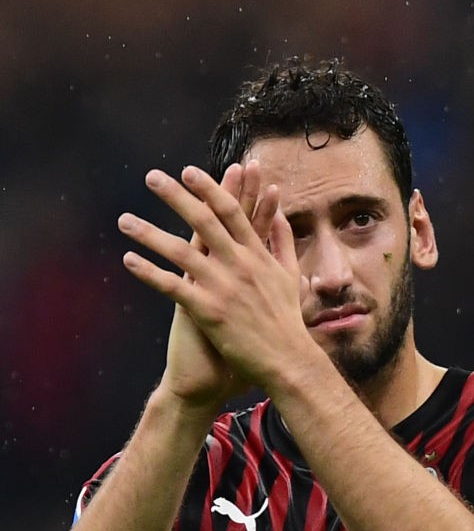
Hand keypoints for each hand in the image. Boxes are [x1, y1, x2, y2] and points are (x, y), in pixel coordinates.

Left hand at [117, 163, 307, 396]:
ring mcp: (224, 287)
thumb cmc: (288, 320)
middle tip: (153, 177)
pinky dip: (149, 272)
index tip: (190, 171)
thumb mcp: (291, 275)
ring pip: (181, 252)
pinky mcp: (209, 311)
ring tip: (124, 220)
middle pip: (204, 222)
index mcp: (257, 255)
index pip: (231, 212)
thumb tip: (279, 213)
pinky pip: (172, 287)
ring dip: (149, 233)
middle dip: (176, 197)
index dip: (210, 189)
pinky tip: (128, 260)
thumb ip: (283, 241)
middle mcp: (240, 265)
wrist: (288, 360)